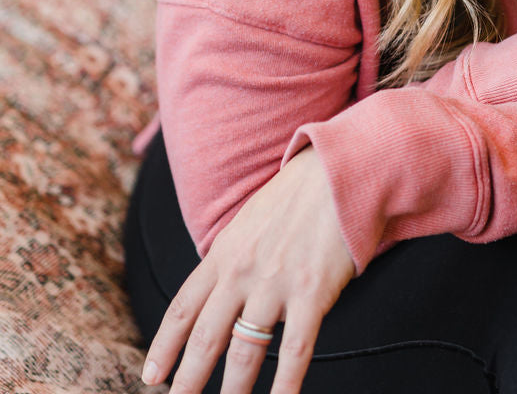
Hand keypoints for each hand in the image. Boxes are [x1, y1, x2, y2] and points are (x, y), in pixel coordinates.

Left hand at [141, 146, 354, 393]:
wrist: (340, 170)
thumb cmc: (300, 192)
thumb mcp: (252, 218)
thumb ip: (233, 254)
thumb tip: (221, 289)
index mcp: (224, 252)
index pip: (183, 308)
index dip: (164, 348)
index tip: (151, 377)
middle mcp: (242, 272)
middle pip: (205, 339)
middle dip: (187, 382)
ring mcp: (275, 284)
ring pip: (245, 354)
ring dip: (232, 393)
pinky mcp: (311, 292)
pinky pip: (294, 350)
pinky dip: (285, 385)